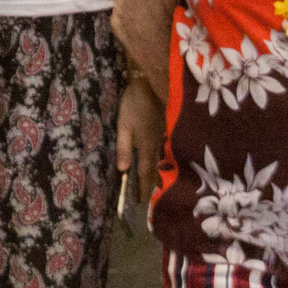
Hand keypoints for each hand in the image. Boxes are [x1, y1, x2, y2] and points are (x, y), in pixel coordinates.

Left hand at [114, 77, 163, 212]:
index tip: (141, 202)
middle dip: (150, 186)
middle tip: (147, 199)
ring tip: (153, 187)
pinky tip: (158, 164)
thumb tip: (123, 170)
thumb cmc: (134, 104)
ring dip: (156, 175)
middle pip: (155, 170)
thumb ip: (124, 147)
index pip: (145, 173)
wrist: (151, 84)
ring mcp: (162, 138)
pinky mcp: (164, 131)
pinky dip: (160, 162)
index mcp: (146, 146)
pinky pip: (162, 152)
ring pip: (160, 162)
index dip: (143, 188)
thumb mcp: (123, 125)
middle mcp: (157, 145)